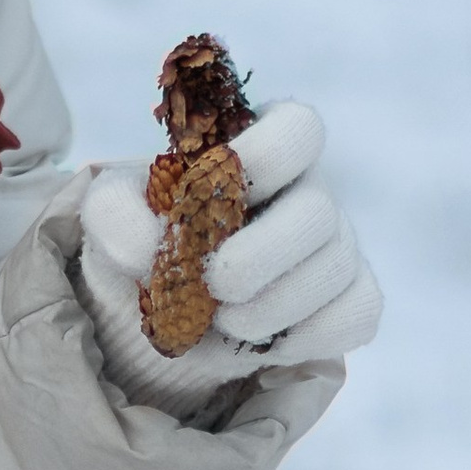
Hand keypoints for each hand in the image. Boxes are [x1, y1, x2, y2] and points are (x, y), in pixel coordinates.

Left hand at [78, 102, 380, 417]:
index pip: (298, 128)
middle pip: (318, 210)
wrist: (164, 301)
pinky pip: (357, 313)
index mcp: (261, 151)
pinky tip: (263, 342)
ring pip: (336, 268)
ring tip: (225, 322)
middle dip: (262, 255)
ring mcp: (336, 246)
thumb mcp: (113, 215)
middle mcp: (308, 193)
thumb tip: (147, 246)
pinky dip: (310, 335)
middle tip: (215, 284)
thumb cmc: (148, 237)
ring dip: (275, 305)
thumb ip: (116, 213)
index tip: (216, 185)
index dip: (268, 153)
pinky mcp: (350, 298)